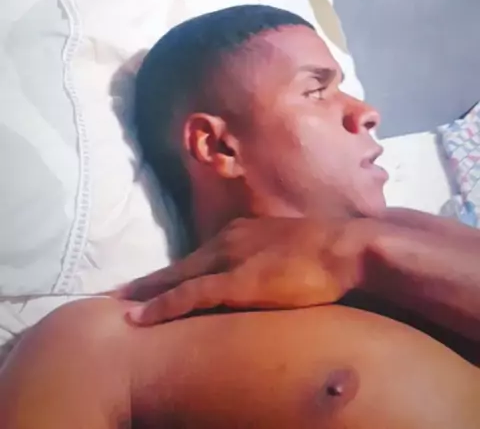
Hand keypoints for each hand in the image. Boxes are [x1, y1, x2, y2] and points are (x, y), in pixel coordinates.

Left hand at [114, 216, 373, 325]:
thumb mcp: (292, 249)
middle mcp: (227, 240)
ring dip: (144, 293)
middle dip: (145, 282)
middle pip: (177, 265)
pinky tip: (139, 319)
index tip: (145, 286)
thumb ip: (272, 260)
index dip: (169, 273)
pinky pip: (189, 296)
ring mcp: (229, 259)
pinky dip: (162, 306)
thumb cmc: (328, 251)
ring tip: (115, 306)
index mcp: (241, 232)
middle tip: (112, 295)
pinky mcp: (236, 282)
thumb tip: (267, 277)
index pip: (196, 256)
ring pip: (175, 277)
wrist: (348, 248)